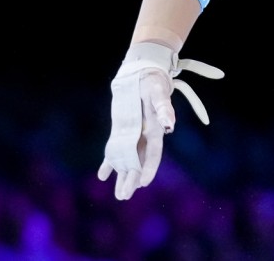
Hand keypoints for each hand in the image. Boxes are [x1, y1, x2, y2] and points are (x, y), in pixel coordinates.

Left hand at [97, 42, 223, 199]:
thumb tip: (170, 123)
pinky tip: (103, 176)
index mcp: (155, 131)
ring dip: (122, 177)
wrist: (142, 76)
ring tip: (119, 195)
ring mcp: (132, 136)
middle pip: (138, 163)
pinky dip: (109, 163)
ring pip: (127, 161)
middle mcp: (144, 138)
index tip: (142, 183)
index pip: (152, 155)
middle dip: (131, 180)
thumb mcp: (158, 93)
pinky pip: (115, 151)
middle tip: (123, 196)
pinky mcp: (121, 132)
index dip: (148, 169)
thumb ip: (164, 108)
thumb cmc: (153, 84)